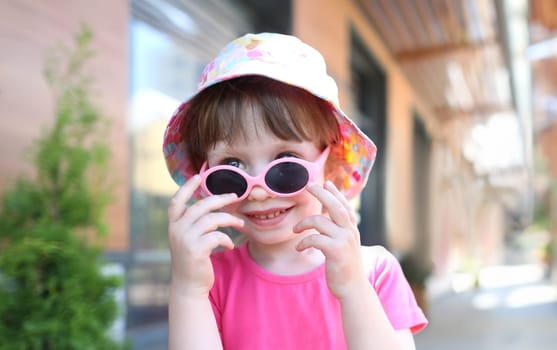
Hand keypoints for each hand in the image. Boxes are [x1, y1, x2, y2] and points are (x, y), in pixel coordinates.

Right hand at [167, 175, 243, 296]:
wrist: (189, 286)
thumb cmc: (193, 259)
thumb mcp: (188, 238)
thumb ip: (194, 223)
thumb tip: (212, 203)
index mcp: (173, 225)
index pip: (176, 201)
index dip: (186, 187)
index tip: (198, 176)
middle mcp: (176, 230)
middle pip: (201, 206)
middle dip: (220, 199)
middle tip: (234, 196)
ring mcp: (185, 240)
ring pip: (212, 219)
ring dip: (230, 220)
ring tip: (240, 224)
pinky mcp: (196, 250)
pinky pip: (217, 236)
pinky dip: (227, 239)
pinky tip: (230, 245)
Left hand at [293, 181, 366, 299]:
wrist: (353, 288)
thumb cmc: (345, 266)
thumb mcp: (346, 245)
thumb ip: (340, 231)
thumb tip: (328, 218)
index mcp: (351, 228)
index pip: (344, 205)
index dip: (335, 193)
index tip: (326, 183)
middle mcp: (349, 231)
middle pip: (334, 206)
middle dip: (321, 193)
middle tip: (308, 185)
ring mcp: (343, 240)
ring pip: (320, 221)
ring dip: (303, 223)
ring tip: (295, 229)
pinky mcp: (335, 251)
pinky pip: (315, 238)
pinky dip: (303, 241)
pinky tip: (299, 247)